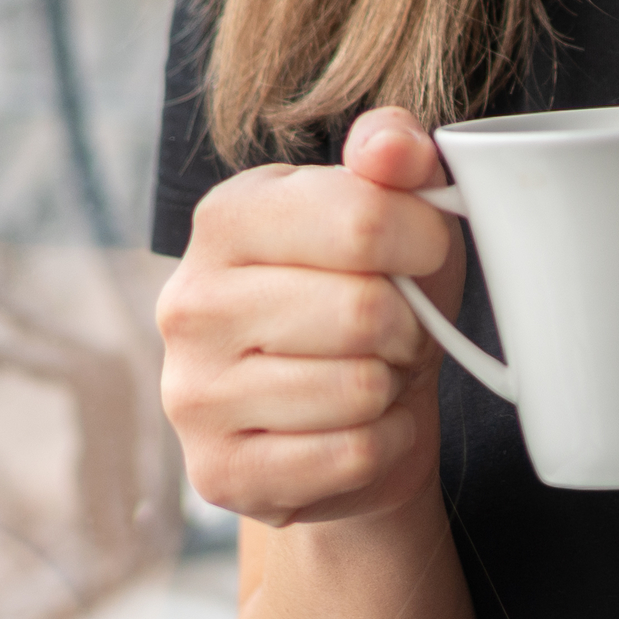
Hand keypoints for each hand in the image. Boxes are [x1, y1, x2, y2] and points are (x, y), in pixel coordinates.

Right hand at [155, 107, 468, 528]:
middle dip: (409, 326)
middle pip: (362, 312)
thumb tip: (392, 146)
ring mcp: (192, 393)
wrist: (347, 414)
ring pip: (358, 390)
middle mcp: (190, 302)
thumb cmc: (372, 295)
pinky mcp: (218, 471)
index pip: (361, 219)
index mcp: (226, 217)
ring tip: (372, 374)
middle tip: (398, 329)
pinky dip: (384, 444)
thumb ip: (396, 153)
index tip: (427, 253)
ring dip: (393, 386)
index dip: (426, 240)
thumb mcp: (392, 209)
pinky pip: (350, 456)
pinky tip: (361, 427)